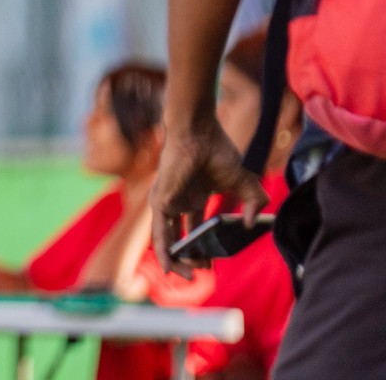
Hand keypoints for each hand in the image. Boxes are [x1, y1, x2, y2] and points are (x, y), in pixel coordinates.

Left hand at [151, 116, 269, 278]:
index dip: (203, 246)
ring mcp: (168, 203)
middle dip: (191, 257)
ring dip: (177, 260)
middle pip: (181, 237)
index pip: (196, 228)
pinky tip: (169, 268)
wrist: (198, 133)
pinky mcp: (161, 202)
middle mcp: (179, 202)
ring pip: (168, 239)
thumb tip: (248, 225)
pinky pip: (160, 232)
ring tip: (188, 278)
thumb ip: (253, 202)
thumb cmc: (217, 151)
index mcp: (195, 197)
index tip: (213, 263)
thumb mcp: (244, 181)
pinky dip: (164, 251)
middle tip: (203, 272)